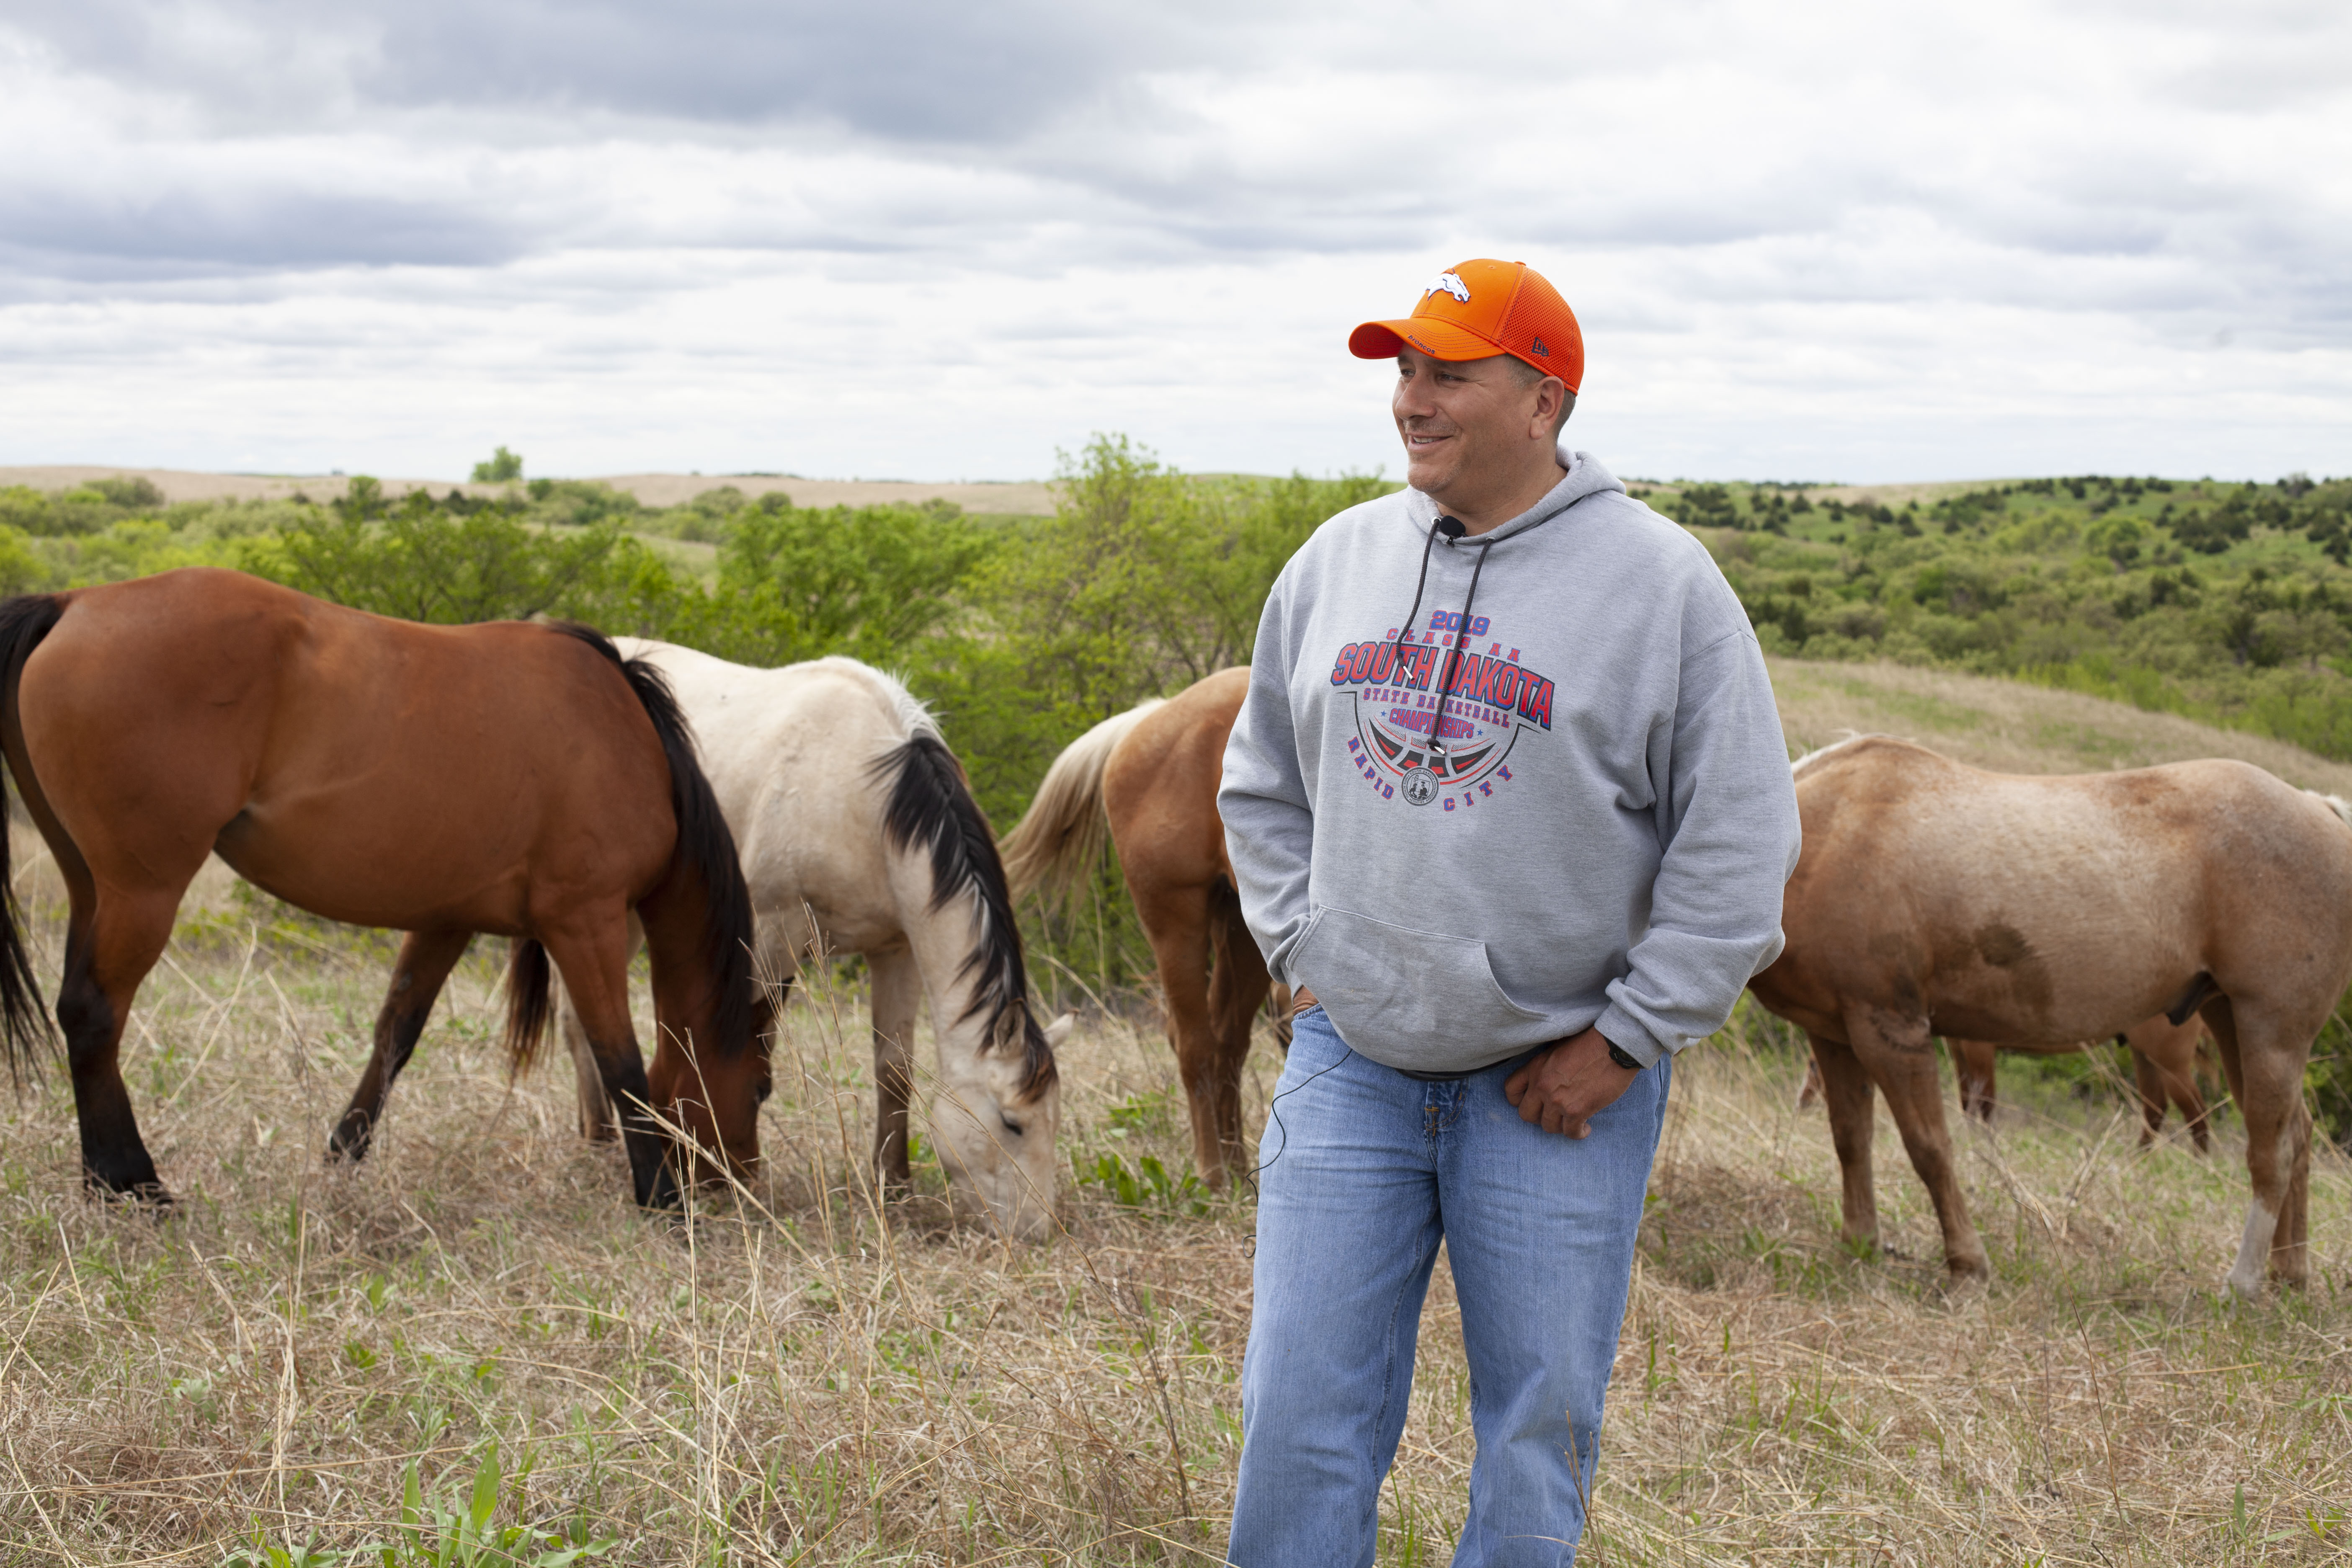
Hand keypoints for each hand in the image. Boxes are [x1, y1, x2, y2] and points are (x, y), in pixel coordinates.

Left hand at [1503, 1028, 1639, 1138]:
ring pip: (1548, 1127)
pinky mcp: (1576, 1111)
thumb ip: (1545, 1066)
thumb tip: (1543, 1079)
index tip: (1532, 1102)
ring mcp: (1557, 1100)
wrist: (1613, 1046)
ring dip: (1560, 1126)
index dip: (1519, 1100)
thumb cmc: (1589, 1043)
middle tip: (1553, 1114)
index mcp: (1535, 1068)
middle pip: (1526, 1115)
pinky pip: (1570, 1133)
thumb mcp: (1557, 1048)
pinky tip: (1585, 1128)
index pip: (1511, 1090)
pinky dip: (1578, 1133)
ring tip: (1571, 1121)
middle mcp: (1541, 1086)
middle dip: (1539, 1117)